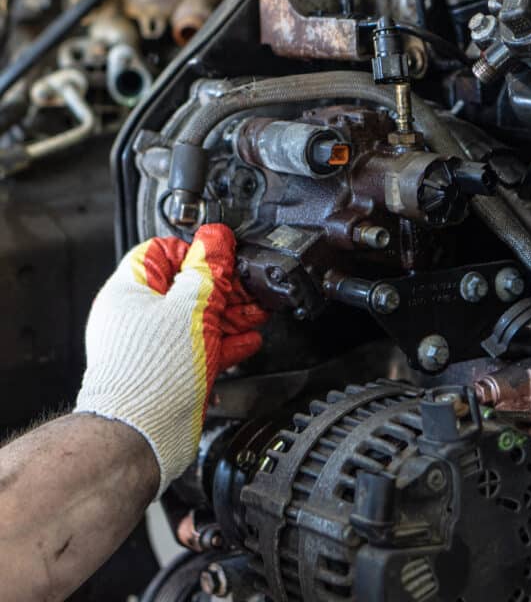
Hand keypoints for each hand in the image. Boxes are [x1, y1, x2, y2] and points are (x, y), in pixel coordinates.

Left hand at [75, 223, 266, 493]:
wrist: (141, 435)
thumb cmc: (151, 373)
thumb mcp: (192, 307)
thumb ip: (208, 270)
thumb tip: (216, 239)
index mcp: (130, 291)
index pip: (163, 252)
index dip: (197, 252)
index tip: (223, 256)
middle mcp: (136, 317)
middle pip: (185, 287)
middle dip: (223, 287)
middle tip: (249, 287)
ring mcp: (151, 347)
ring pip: (196, 319)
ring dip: (230, 315)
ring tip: (258, 312)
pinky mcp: (167, 373)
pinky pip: (199, 348)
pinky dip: (224, 343)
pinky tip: (247, 341)